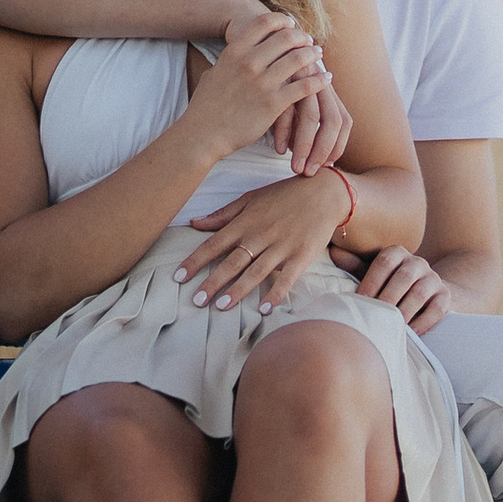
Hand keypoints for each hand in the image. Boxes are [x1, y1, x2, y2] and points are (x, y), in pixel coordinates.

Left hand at [179, 173, 345, 311]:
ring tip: (222, 306)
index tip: (178, 277)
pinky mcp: (301, 255)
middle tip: (195, 300)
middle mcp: (261, 234)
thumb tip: (194, 223)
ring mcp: (282, 246)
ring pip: (256, 271)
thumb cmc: (284, 195)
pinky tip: (265, 309)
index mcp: (246, 221)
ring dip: (239, 290)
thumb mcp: (251, 198)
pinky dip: (276, 294)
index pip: (215, 243)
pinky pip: (287, 278)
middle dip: (213, 281)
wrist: (324, 192)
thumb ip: (223, 214)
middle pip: (233, 261)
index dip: (196, 260)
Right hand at [189, 16, 330, 157]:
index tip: (290, 24)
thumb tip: (238, 51)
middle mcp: (249, 63)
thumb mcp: (215, 72)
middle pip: (286, 38)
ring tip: (318, 54)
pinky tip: (326, 78)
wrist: (202, 135)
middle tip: (308, 39)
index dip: (281, 20)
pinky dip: (319, 80)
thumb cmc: (206, 106)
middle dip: (301, 36)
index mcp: (234, 51)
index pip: (264, 23)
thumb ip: (230, 60)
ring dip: (312, 54)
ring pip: (298, 59)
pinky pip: (304, 87)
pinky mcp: (273, 104)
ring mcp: (262, 83)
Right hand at [274, 71, 353, 176]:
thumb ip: (308, 122)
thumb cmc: (280, 82)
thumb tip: (318, 158)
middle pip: (333, 120)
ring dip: (305, 146)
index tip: (325, 168)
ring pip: (311, 116)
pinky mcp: (281, 78)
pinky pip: (287, 108)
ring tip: (295, 168)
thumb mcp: (300, 98)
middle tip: (310, 174)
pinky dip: (284, 131)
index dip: (338, 146)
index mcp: (328, 89)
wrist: (260, 46)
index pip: (345, 121)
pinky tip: (279, 148)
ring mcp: (302, 78)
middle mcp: (319, 82)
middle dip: (324, 151)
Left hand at [350, 245, 451, 335]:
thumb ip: (355, 266)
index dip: (371, 281)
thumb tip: (333, 251)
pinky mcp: (446, 296)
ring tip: (392, 327)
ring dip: (404, 311)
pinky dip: (423, 322)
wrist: (428, 293)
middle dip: (387, 298)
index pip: (384, 262)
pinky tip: (411, 333)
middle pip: (403, 277)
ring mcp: (434, 278)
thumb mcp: (375, 275)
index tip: (360, 301)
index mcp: (398, 253)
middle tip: (375, 316)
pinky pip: (436, 308)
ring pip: (420, 292)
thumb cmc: (392, 285)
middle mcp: (417, 262)